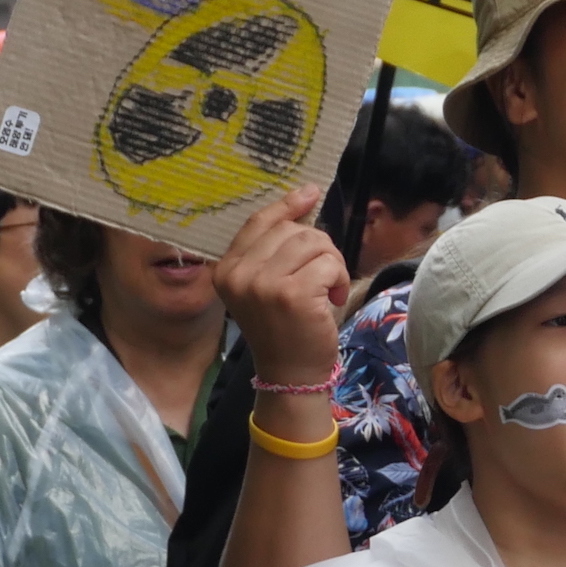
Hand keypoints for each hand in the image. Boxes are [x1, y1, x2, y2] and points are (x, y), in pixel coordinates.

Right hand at [211, 186, 348, 392]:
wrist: (290, 374)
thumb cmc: (285, 328)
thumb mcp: (267, 284)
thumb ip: (276, 248)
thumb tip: (304, 197)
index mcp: (227, 269)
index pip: (259, 222)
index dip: (287, 205)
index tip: (309, 192)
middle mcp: (239, 274)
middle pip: (294, 230)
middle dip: (319, 248)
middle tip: (322, 278)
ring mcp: (263, 284)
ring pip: (314, 242)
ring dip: (331, 264)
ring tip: (326, 290)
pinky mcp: (292, 294)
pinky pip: (329, 263)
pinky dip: (339, 279)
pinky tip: (331, 300)